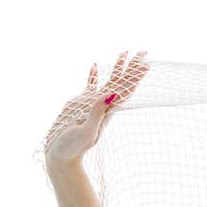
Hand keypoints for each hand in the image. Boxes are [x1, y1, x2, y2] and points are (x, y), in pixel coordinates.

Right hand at [44, 51, 149, 165]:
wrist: (61, 154)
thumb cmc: (73, 146)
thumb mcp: (87, 131)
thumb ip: (98, 112)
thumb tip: (112, 94)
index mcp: (108, 111)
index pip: (126, 90)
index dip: (136, 77)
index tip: (145, 64)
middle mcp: (104, 105)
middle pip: (122, 82)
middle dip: (132, 67)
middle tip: (143, 52)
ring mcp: (92, 103)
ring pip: (109, 81)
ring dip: (117, 68)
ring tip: (124, 53)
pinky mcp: (80, 103)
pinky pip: (90, 86)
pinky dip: (93, 75)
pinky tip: (96, 65)